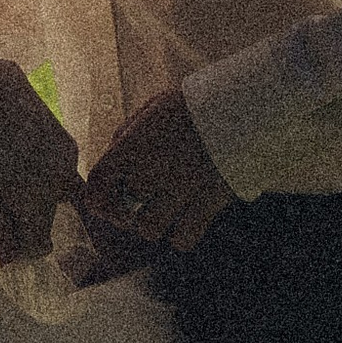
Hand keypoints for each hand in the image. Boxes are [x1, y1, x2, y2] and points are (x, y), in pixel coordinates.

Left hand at [0, 54, 85, 264]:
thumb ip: (2, 227)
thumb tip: (11, 263)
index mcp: (35, 200)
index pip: (40, 245)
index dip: (26, 250)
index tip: (12, 247)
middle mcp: (60, 184)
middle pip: (49, 219)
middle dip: (31, 223)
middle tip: (6, 210)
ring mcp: (68, 163)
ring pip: (60, 197)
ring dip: (40, 199)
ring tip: (14, 181)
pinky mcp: (71, 145)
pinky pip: (64, 174)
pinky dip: (47, 177)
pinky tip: (25, 162)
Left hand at [78, 89, 235, 267]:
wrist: (243, 104)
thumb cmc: (196, 105)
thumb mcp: (154, 108)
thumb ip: (128, 132)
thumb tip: (112, 152)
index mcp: (133, 144)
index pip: (98, 184)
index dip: (99, 200)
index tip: (110, 203)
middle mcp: (151, 168)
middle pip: (123, 213)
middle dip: (130, 214)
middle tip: (145, 205)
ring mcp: (180, 187)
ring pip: (149, 229)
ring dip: (156, 225)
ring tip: (168, 213)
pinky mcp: (209, 200)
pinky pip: (183, 238)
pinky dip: (183, 236)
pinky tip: (189, 222)